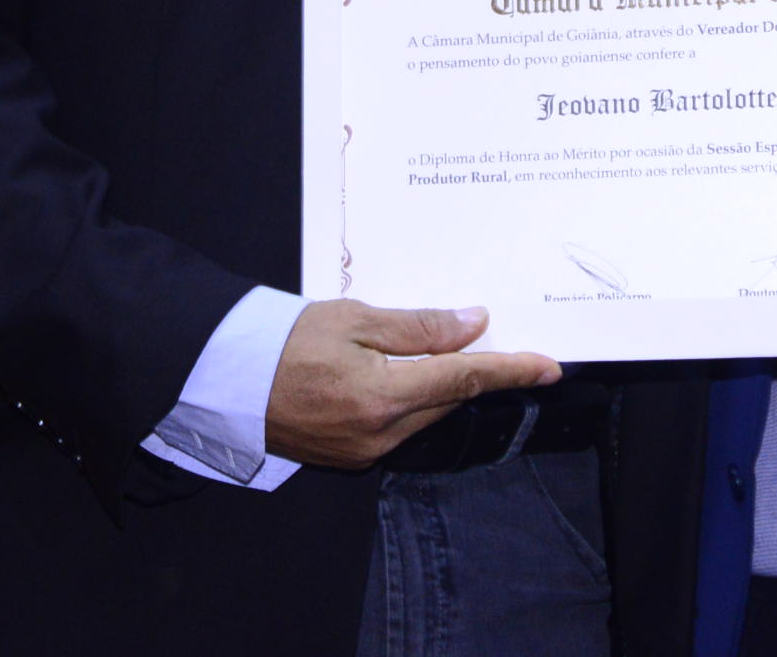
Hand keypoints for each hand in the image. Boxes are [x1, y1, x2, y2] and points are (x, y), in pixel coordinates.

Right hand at [264, 300, 559, 468]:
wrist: (225, 380)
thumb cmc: (284, 341)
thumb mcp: (354, 319)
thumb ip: (420, 327)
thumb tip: (474, 325)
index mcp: (383, 396)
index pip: (465, 379)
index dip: (512, 370)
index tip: (551, 367)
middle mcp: (380, 435)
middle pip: (449, 399)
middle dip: (476, 373)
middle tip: (499, 342)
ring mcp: (365, 453)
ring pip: (427, 416)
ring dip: (443, 387)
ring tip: (446, 351)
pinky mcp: (350, 459)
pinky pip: (401, 429)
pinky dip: (413, 402)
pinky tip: (406, 377)